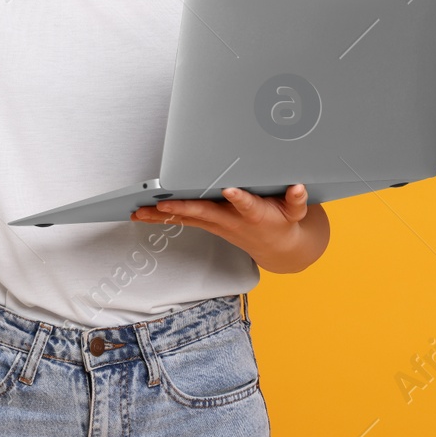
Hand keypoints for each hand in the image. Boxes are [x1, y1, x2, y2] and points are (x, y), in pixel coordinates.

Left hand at [130, 184, 328, 272]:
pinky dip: (161, 217)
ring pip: (187, 218)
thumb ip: (296, 200)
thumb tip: (297, 187)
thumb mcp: (297, 212)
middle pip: (205, 213)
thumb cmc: (286, 221)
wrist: (281, 249)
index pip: (247, 206)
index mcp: (256, 214)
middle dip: (183, 208)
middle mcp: (233, 221)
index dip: (239, 199)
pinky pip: (183, 220)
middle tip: (161, 204)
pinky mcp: (210, 224)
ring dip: (162, 216)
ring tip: (138, 212)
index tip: (230, 191)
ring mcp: (218, 224)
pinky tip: (141, 214)